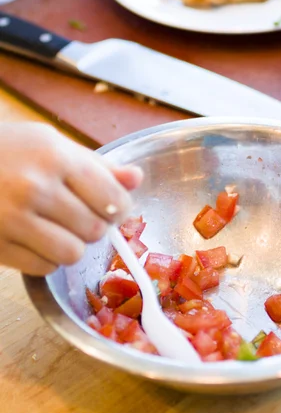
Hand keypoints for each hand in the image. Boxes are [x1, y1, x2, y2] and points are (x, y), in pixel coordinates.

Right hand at [0, 123, 141, 275]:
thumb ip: (97, 166)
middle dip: (95, 225)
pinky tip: (35, 237)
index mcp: (56, 157)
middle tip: (81, 214)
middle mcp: (36, 188)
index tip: (115, 208)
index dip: (120, 209)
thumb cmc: (8, 150)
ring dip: (72, 245)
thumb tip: (136, 179)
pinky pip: (43, 268)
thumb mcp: (53, 145)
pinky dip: (46, 258)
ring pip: (72, 254)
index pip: (112, 199)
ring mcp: (12, 219)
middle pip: (95, 230)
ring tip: (58, 228)